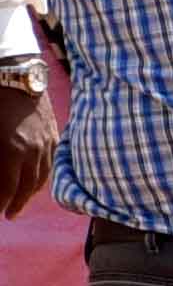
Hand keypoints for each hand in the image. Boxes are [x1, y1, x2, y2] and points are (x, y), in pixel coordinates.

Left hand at [0, 65, 47, 217]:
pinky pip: (51, 164)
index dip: (0, 202)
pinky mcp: (54, 135)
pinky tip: (35, 183)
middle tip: (6, 215)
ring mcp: (47, 143)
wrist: (15, 71)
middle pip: (26, 188)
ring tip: (19, 204)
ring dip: (29, 194)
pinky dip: (42, 177)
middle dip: (14, 204)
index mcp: (12, 150)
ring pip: (41, 178)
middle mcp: (33, 151)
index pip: (6, 188)